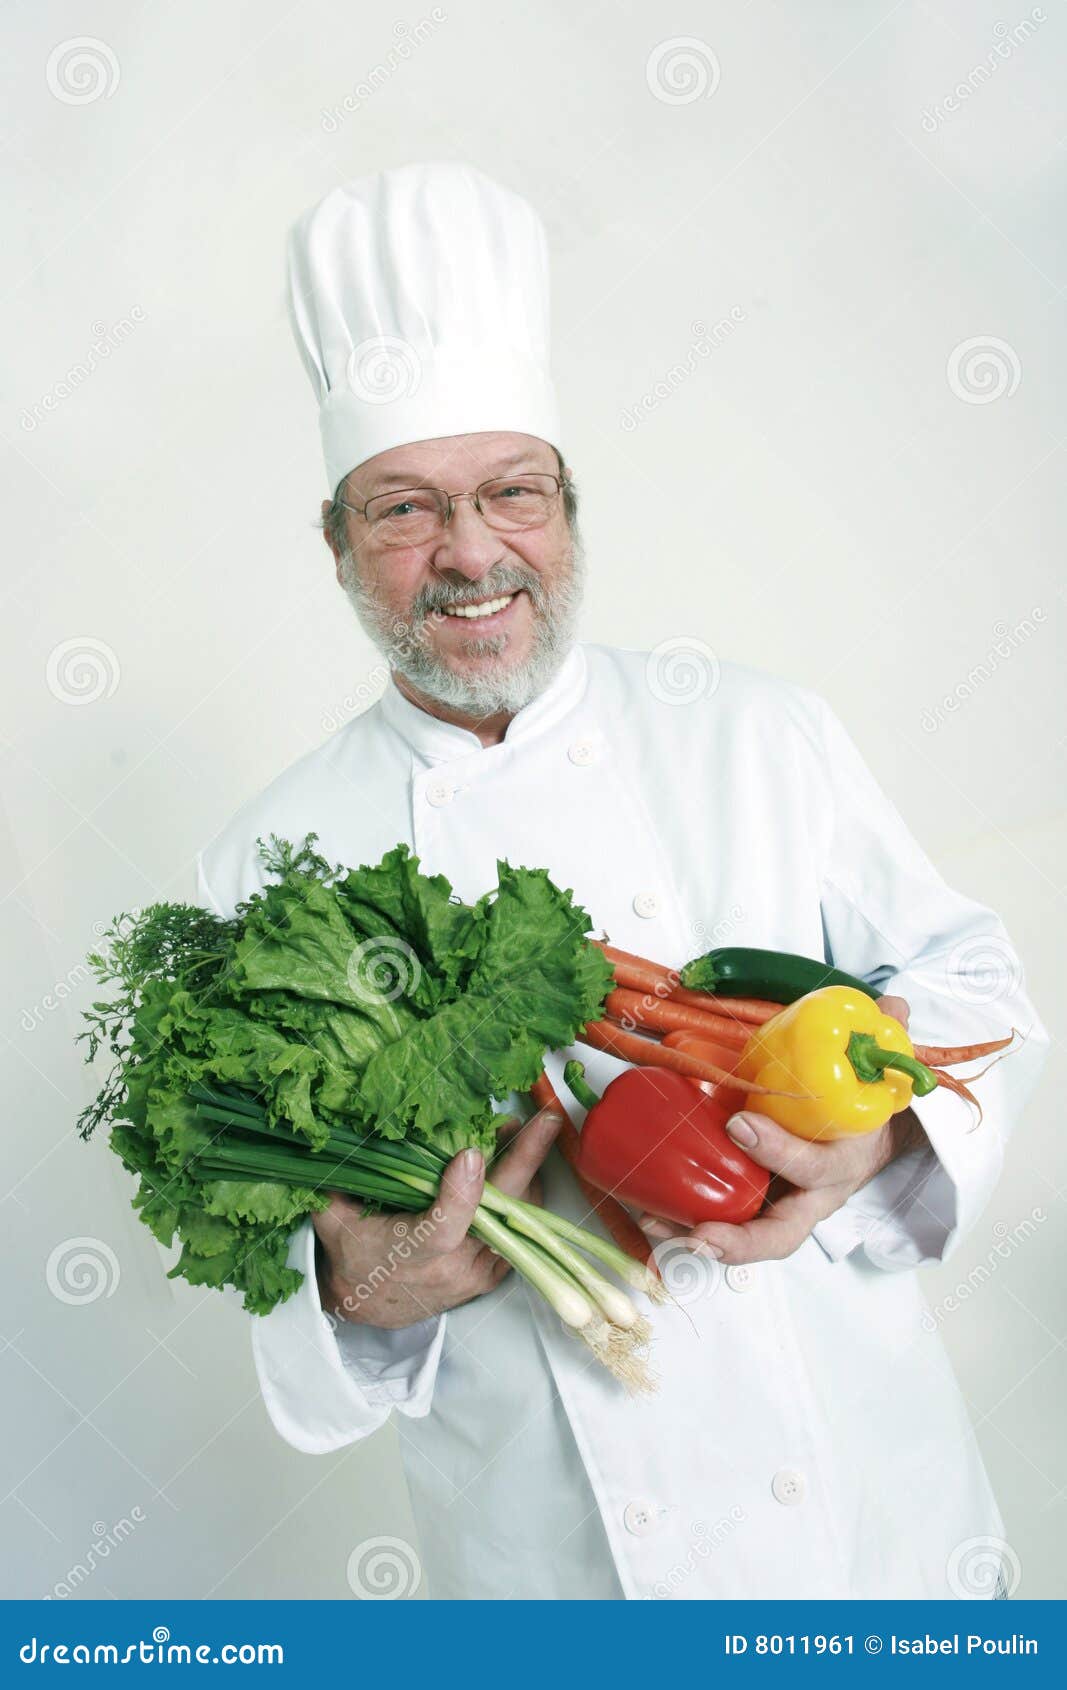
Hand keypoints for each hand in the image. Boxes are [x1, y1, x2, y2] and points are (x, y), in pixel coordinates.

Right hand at [314, 1105, 562, 1328]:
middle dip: (526, 1162)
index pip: (443, 1227)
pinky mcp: (495, 1273)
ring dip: (527, 1170)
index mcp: (412, 1252)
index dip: (461, 1192)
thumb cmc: (354, 1255)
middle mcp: (454, 1267)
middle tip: (545, 1120)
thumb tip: (336, 1128)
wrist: (373, 1306)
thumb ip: (339, 1179)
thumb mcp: (334, 1217)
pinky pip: (522, 1229)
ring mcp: (480, 1272)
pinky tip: (517, 1161)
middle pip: (500, 1214)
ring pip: (520, 1217)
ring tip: (518, 1131)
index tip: (471, 1153)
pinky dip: (523, 1193)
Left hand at [638, 995, 927, 1264]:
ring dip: (698, 1238)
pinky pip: (723, 1224)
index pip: (814, 1166)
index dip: (778, 1150)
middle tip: (699, 1233)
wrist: (866, 1141)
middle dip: (739, 1240)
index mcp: (842, 1164)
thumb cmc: (860, 1111)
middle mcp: (810, 1197)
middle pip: (780, 1233)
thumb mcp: (878, 1077)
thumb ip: (885, 1040)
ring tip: (655, 1223)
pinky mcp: (754, 1205)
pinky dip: (686, 1226)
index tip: (739, 1125)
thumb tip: (892, 1006)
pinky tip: (650, 1214)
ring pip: (744, 1238)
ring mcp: (781, 1207)